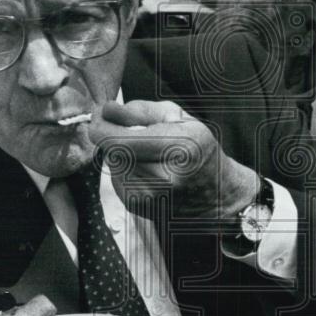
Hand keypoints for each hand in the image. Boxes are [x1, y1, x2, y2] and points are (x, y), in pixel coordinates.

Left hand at [88, 100, 259, 224]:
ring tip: (145, 152)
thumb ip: (141, 111)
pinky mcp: (137, 205)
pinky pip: (115, 177)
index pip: (122, 140)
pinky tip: (144, 168)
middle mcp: (164, 177)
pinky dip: (123, 168)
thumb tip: (106, 110)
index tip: (100, 113)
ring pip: (113, 163)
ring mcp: (149, 196)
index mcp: (180, 148)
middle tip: (127, 128)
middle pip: (114, 150)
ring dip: (120, 152)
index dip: (102, 125)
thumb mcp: (180, 118)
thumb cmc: (198, 149)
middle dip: (113, 135)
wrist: (215, 195)